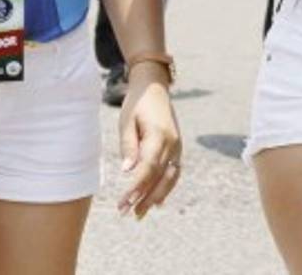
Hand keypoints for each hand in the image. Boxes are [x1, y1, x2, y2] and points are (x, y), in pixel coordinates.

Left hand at [117, 67, 180, 219]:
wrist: (154, 87)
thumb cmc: (137, 103)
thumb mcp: (127, 121)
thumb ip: (129, 145)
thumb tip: (128, 170)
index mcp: (159, 134)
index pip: (148, 168)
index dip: (137, 187)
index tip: (124, 202)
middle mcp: (173, 142)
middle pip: (160, 177)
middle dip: (144, 197)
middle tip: (126, 213)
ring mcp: (177, 145)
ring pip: (170, 178)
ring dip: (155, 197)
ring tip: (139, 213)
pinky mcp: (177, 147)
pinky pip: (173, 172)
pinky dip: (165, 188)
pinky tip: (156, 201)